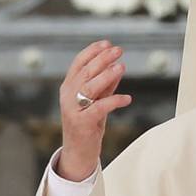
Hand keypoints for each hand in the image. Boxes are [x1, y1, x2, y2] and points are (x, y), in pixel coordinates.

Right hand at [58, 40, 131, 180]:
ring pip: (90, 87)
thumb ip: (105, 86)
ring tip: (121, 67)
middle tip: (118, 50)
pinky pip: (100, 107)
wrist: (78, 152)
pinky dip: (115, 101)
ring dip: (107, 75)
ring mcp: (73, 109)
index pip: (78, 63)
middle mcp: (68, 95)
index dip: (92, 51)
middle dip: (102, 58)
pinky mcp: (82, 122)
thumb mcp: (96, 101)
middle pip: (85, 72)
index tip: (107, 43)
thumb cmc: (88, 124)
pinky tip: (127, 99)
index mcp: (68, 87)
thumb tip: (117, 67)